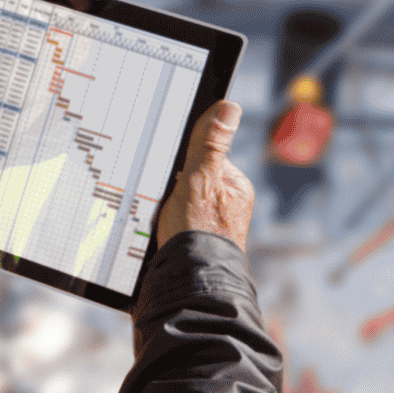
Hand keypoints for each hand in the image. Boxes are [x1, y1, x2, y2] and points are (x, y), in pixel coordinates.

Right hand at [156, 101, 254, 249]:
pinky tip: (157, 232)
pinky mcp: (192, 241)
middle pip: (189, 179)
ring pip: (177, 201)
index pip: (205, 156)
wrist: (188, 285)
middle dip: (171, 186)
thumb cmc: (199, 234)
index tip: (172, 174)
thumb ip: (210, 144)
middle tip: (164, 200)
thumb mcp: (200, 179)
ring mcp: (210, 225)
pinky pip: (172, 222)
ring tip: (161, 220)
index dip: (184, 162)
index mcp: (236, 187)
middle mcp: (227, 206)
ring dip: (163, 207)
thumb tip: (228, 107)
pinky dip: (160, 225)